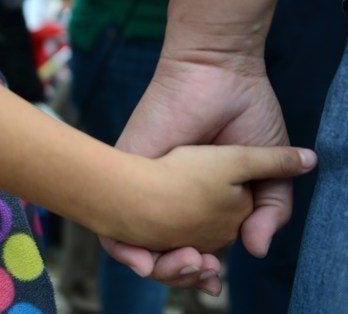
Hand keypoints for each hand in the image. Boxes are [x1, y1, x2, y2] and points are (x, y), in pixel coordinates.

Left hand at [102, 60, 292, 294]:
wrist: (218, 76)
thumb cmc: (246, 116)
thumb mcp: (267, 171)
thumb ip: (270, 210)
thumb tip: (257, 250)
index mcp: (201, 203)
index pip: (193, 252)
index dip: (201, 274)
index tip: (213, 281)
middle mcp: (171, 201)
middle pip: (164, 255)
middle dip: (180, 275)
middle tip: (203, 274)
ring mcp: (147, 189)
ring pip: (137, 248)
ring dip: (157, 270)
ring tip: (187, 264)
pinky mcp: (125, 175)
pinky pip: (111, 225)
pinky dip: (124, 252)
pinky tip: (145, 261)